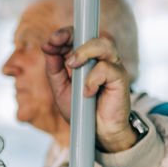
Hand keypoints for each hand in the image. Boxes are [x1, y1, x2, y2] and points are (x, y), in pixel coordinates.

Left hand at [42, 27, 137, 152]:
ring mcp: (112, 66)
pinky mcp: (120, 78)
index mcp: (86, 58)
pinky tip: (87, 92)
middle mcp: (101, 58)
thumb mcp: (60, 88)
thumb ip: (54, 68)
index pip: (78, 36)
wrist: (97, 132)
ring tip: (72, 65)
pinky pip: (107, 69)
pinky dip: (93, 79)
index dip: (64, 34)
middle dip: (72, 36)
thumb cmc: (81, 109)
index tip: (50, 42)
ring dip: (84, 51)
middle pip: (92, 35)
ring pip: (104, 44)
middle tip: (56, 45)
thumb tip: (47, 47)